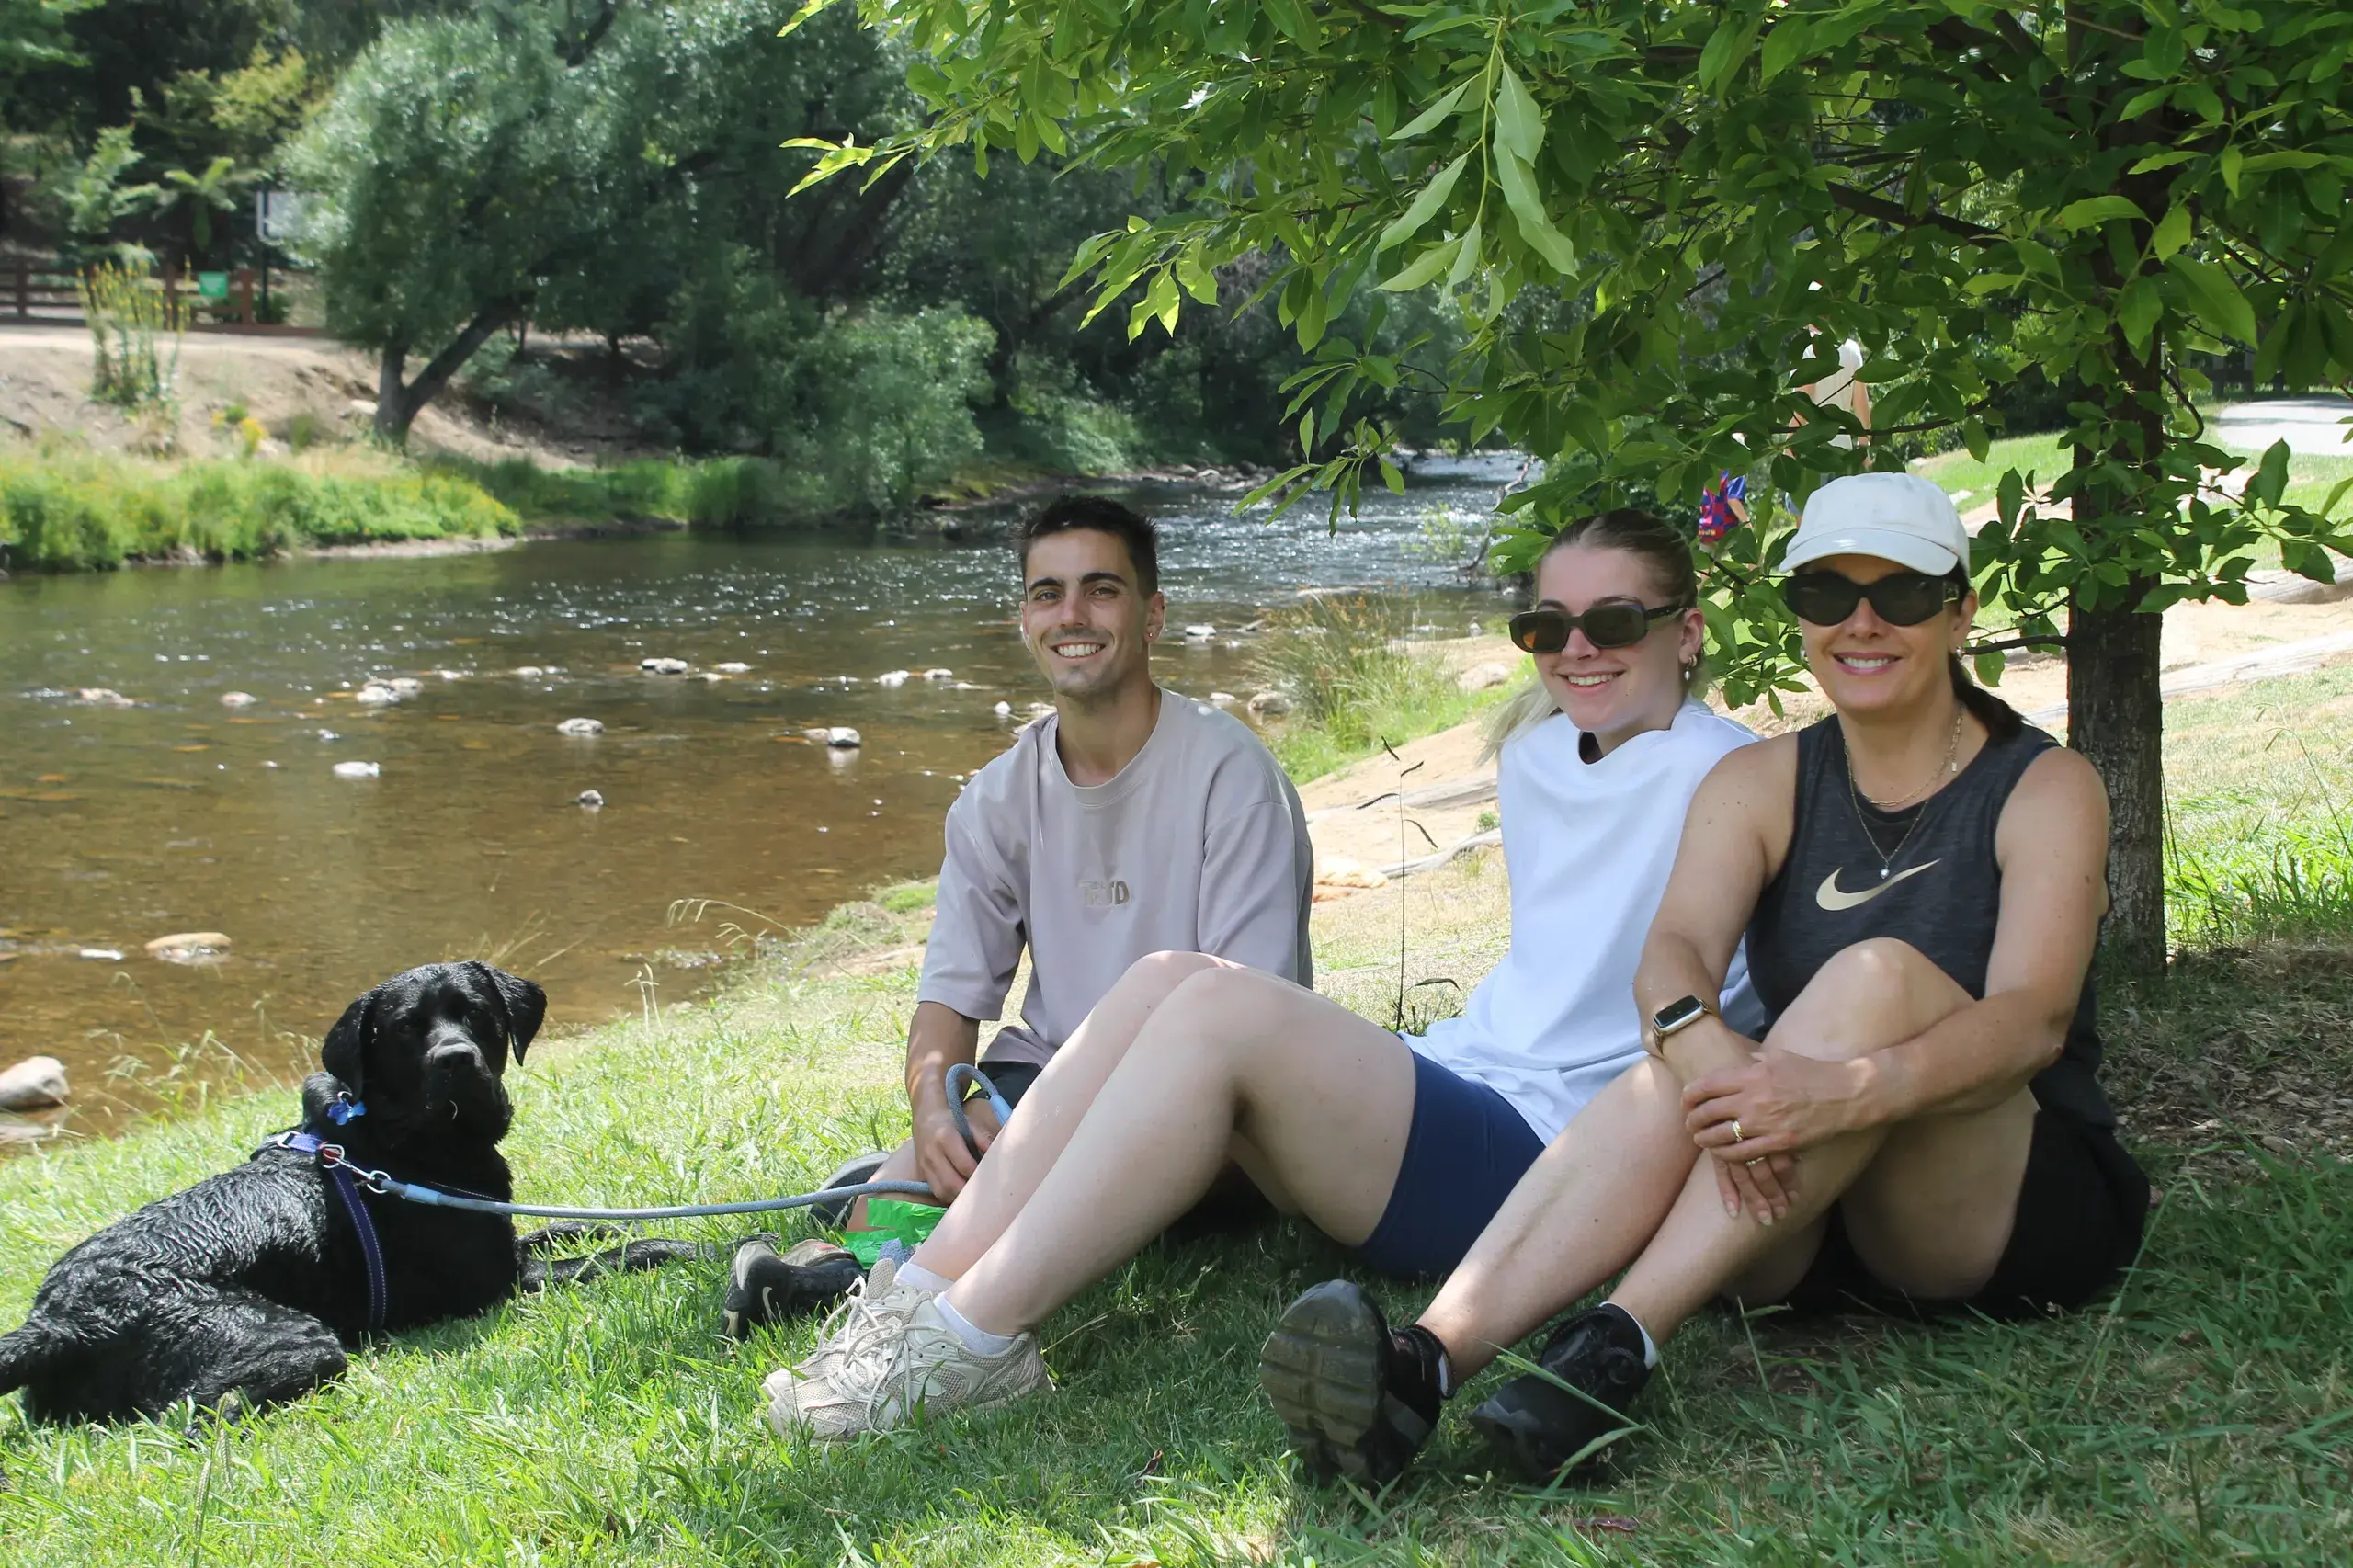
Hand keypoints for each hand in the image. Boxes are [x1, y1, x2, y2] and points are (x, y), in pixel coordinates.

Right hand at [909, 1091, 1001, 1202]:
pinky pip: (937, 1193)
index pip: (964, 1164)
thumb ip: (983, 1139)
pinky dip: (951, 1197)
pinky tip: (962, 1195)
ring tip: (974, 1196)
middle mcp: (932, 1154)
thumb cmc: (953, 1123)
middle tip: (984, 1192)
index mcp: (945, 1137)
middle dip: (969, 1191)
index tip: (991, 1179)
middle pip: (951, 1183)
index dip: (978, 1175)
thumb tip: (997, 1156)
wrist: (926, 1120)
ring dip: (960, 1198)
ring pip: (942, 1192)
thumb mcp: (969, 1124)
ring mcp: (925, 1166)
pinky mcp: (922, 1174)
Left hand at [1657, 1020, 1797, 1222]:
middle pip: (1707, 1112)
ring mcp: (1765, 1122)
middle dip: (1692, 1120)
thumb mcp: (1779, 1057)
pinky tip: (1721, 1153)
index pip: (1706, 1086)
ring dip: (1704, 1140)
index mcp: (1751, 1074)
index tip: (1685, 1100)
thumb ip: (1753, 1060)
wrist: (1845, 1094)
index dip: (1689, 1095)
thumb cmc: (1812, 1072)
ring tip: (1700, 1140)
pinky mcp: (1778, 1142)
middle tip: (1688, 1124)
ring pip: (1720, 1136)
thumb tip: (1737, 1059)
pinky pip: (1742, 1154)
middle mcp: (1753, 1098)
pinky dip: (1726, 1155)